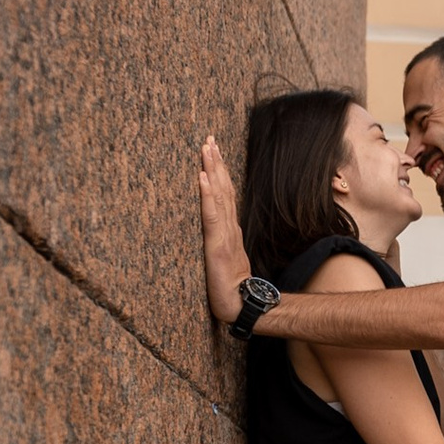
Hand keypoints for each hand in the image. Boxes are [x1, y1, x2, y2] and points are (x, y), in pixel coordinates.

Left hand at [199, 136, 248, 323]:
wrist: (241, 304)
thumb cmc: (232, 286)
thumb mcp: (226, 258)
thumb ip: (223, 241)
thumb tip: (218, 229)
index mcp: (230, 229)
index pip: (225, 194)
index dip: (220, 171)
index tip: (214, 150)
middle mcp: (229, 226)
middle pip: (223, 188)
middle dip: (216, 162)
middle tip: (209, 139)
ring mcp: (224, 234)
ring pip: (218, 196)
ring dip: (212, 170)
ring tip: (207, 149)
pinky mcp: (217, 244)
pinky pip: (211, 216)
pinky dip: (207, 195)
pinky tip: (202, 178)